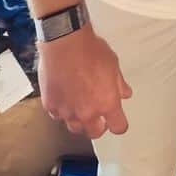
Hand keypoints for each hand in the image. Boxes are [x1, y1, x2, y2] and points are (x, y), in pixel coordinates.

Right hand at [38, 23, 132, 138]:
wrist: (65, 43)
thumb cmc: (90, 50)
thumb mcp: (113, 64)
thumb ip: (119, 83)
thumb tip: (124, 93)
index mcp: (106, 102)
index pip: (118, 126)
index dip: (119, 125)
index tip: (118, 122)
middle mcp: (87, 112)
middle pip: (95, 132)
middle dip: (99, 127)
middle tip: (100, 117)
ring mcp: (67, 111)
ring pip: (75, 127)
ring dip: (80, 121)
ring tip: (82, 108)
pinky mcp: (51, 106)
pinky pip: (58, 116)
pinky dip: (63, 110)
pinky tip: (66, 98)